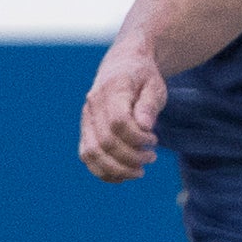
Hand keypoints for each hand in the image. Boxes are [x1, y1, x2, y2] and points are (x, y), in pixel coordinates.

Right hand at [79, 44, 168, 180]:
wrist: (123, 65)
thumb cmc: (143, 78)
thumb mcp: (155, 85)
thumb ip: (149, 105)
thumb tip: (145, 126)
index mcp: (113, 89)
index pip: (119, 122)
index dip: (137, 138)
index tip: (154, 140)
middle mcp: (94, 104)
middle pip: (106, 142)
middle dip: (132, 157)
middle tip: (151, 157)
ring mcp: (87, 118)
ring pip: (92, 153)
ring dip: (117, 169)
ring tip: (140, 171)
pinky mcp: (86, 130)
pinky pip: (87, 156)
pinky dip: (103, 171)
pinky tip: (122, 176)